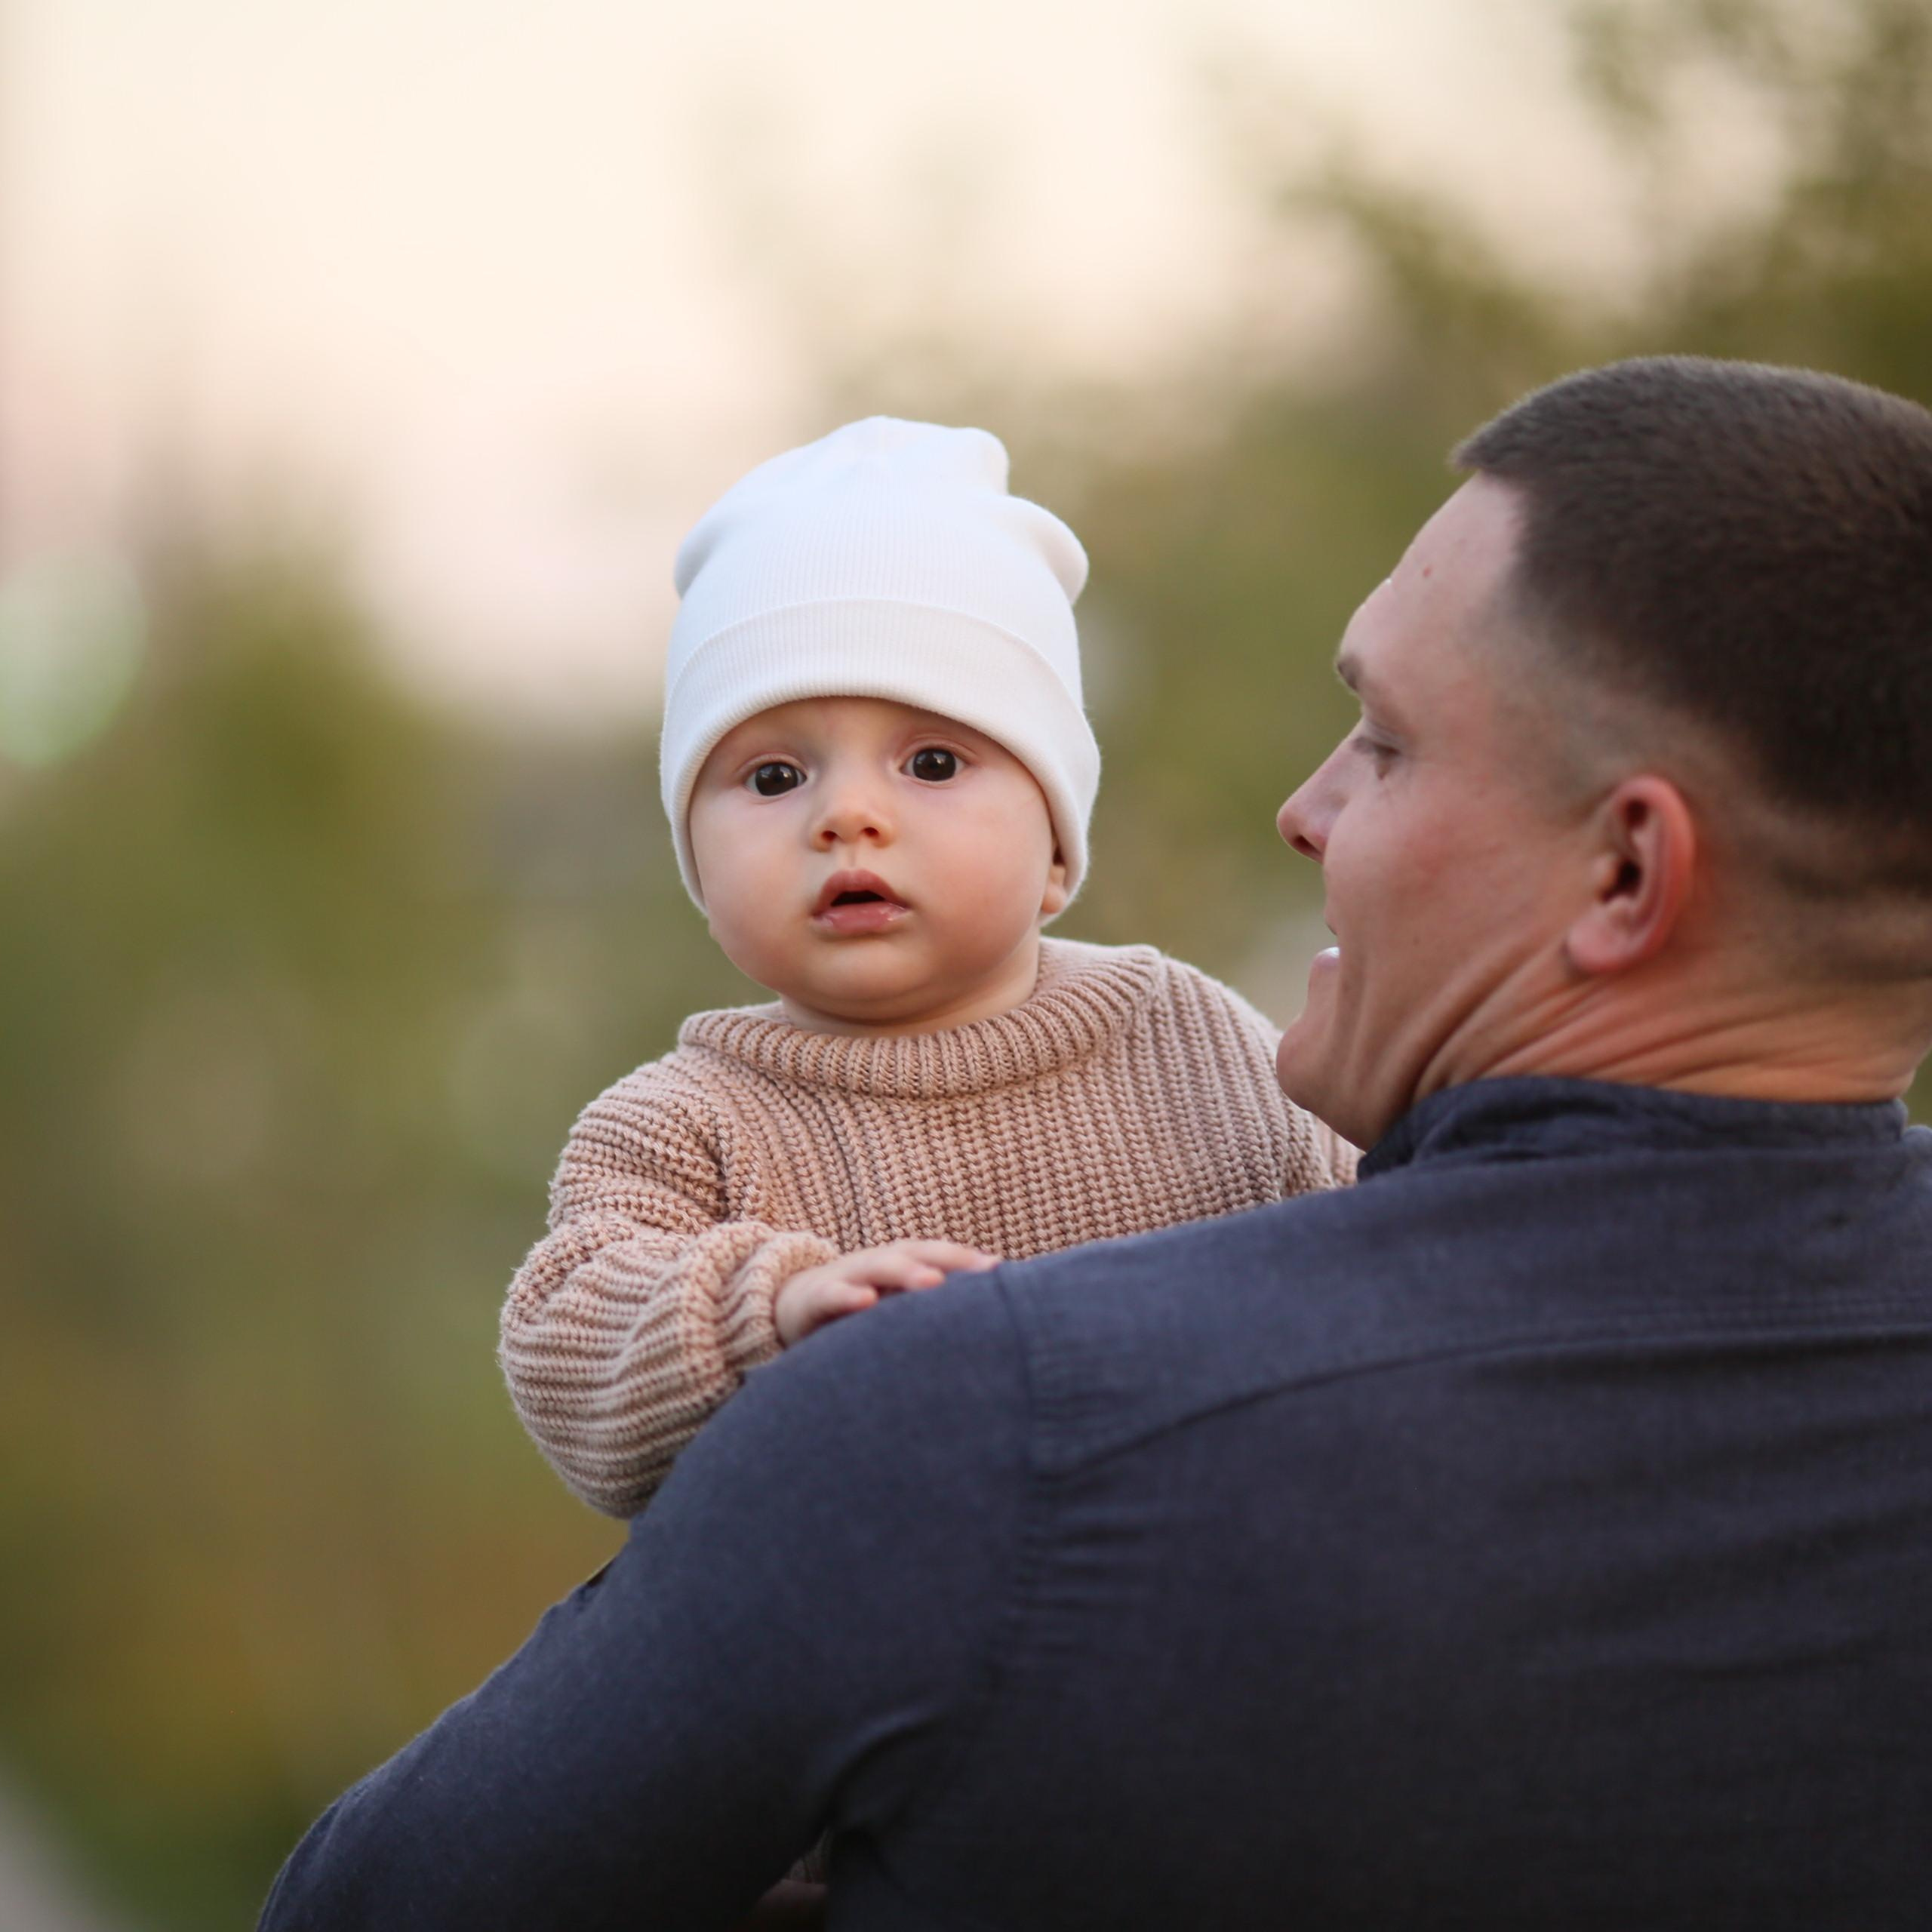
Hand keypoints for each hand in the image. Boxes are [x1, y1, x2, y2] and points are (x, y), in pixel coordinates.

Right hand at [774, 1240, 998, 1346]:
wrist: (786, 1308)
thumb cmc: (855, 1311)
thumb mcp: (893, 1309)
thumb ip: (928, 1310)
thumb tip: (984, 1324)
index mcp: (899, 1266)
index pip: (939, 1256)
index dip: (969, 1261)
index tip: (1005, 1271)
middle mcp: (875, 1265)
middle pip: (916, 1253)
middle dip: (951, 1259)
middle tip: (985, 1271)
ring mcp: (845, 1277)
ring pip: (878, 1267)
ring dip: (906, 1271)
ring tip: (934, 1281)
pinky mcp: (813, 1299)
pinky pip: (831, 1294)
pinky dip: (847, 1295)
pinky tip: (865, 1301)